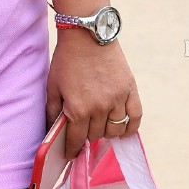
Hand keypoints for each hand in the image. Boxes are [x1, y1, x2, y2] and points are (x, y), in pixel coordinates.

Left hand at [45, 32, 141, 159]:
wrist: (88, 34)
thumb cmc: (66, 60)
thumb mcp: (52, 86)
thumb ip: (53, 112)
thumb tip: (52, 133)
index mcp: (77, 109)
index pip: (76, 140)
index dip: (71, 150)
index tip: (70, 154)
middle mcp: (99, 108)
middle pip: (95, 136)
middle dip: (86, 136)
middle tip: (83, 131)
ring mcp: (117, 100)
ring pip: (114, 130)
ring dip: (105, 132)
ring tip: (99, 126)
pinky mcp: (130, 90)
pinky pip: (135, 118)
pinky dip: (129, 128)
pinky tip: (122, 129)